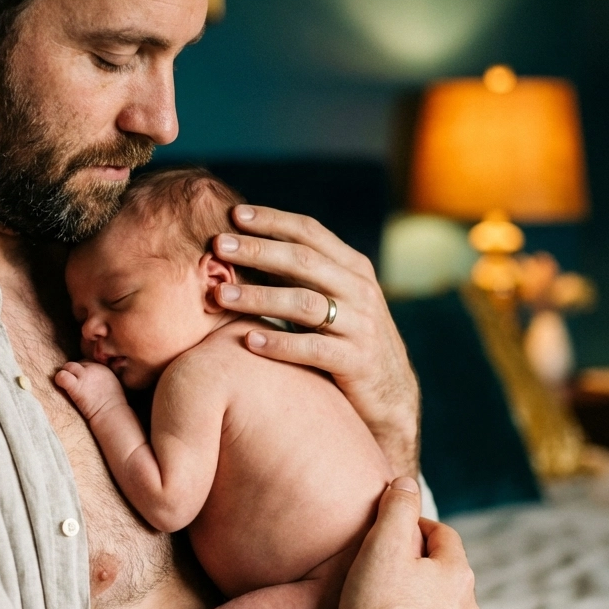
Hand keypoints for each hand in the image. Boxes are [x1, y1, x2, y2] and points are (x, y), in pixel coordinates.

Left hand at [55, 361, 125, 421]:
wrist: (111, 414)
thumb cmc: (113, 405)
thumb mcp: (113, 384)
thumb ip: (103, 378)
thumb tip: (94, 380)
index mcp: (102, 367)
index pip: (86, 363)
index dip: (81, 372)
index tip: (81, 382)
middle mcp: (93, 368)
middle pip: (77, 364)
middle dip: (73, 373)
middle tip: (73, 384)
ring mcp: (84, 376)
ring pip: (68, 366)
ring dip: (65, 374)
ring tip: (66, 386)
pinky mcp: (75, 386)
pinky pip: (61, 376)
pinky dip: (59, 380)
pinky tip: (61, 387)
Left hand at [213, 206, 419, 475]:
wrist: (391, 394)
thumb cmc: (347, 339)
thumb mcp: (334, 298)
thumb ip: (302, 274)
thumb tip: (246, 245)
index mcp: (353, 267)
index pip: (310, 231)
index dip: (271, 220)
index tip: (233, 214)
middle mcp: (360, 290)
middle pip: (303, 261)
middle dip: (257, 250)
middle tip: (217, 245)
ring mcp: (361, 326)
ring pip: (304, 303)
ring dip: (257, 297)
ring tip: (220, 295)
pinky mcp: (356, 361)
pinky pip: (312, 349)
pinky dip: (278, 343)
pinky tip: (248, 340)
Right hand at [337, 478, 479, 608]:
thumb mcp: (381, 545)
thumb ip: (397, 508)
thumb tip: (407, 482)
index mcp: (457, 575)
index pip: (443, 534)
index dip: (415, 526)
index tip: (388, 531)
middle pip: (446, 573)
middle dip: (419, 564)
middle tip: (384, 565)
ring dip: (422, 602)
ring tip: (386, 603)